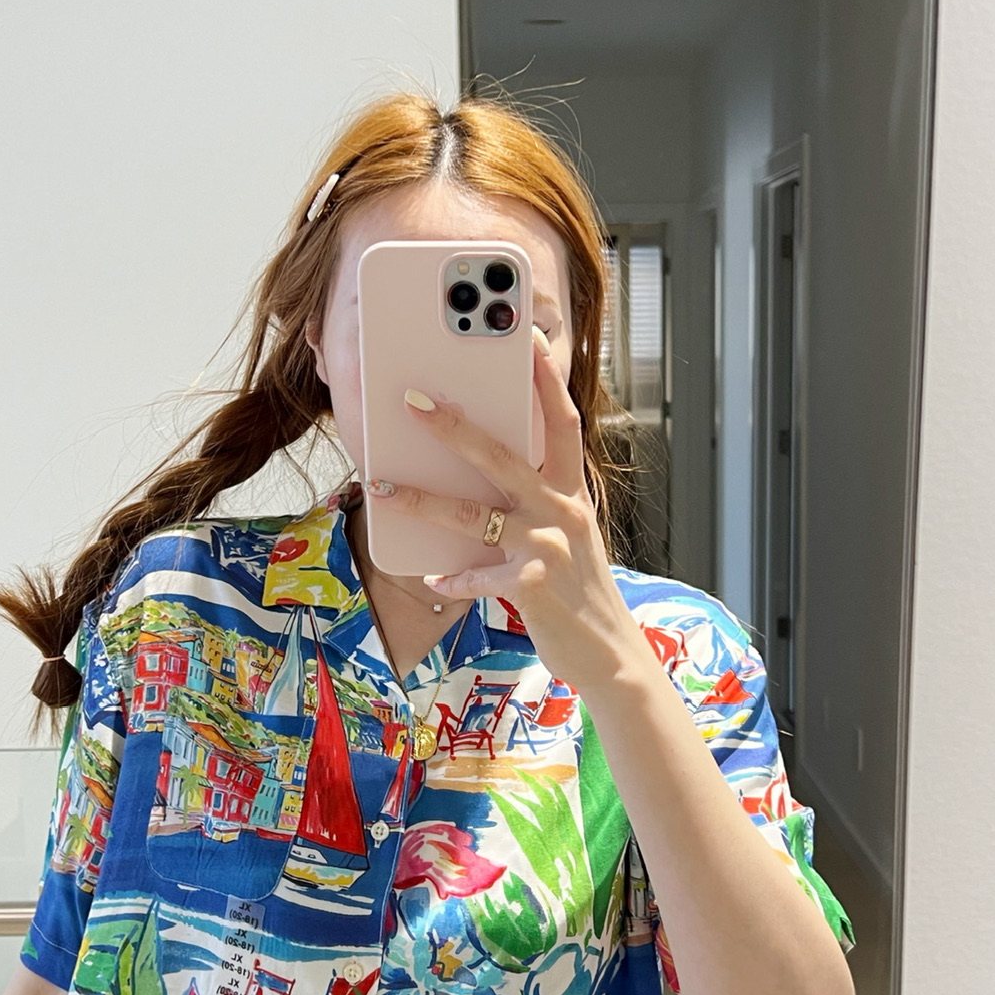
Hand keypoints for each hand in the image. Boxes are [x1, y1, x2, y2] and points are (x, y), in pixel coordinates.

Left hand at [369, 325, 645, 693]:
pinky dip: (452, 580)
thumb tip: (483, 476)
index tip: (528, 340)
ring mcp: (547, 547)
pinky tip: (433, 579)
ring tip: (383, 486)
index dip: (545, 379)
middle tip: (414, 401)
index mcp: (572, 493)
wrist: (611, 654)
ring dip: (421, 500)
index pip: (562, 423)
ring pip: (472, 514)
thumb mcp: (570, 535)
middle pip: (502, 456)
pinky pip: (476, 578)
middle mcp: (562, 511)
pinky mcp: (531, 585)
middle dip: (454, 426)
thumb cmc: (580, 591)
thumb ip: (538, 503)